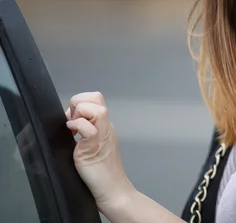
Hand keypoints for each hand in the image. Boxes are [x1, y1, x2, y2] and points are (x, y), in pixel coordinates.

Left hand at [66, 91, 134, 213]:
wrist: (113, 191)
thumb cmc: (102, 174)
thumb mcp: (93, 147)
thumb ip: (85, 132)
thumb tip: (70, 122)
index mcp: (105, 127)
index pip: (95, 99)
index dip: (80, 103)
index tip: (72, 119)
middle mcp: (106, 128)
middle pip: (97, 97)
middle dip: (79, 103)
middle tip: (73, 121)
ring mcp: (103, 137)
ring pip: (97, 109)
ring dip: (80, 114)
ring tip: (74, 129)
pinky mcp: (94, 148)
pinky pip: (90, 129)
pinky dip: (78, 126)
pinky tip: (73, 135)